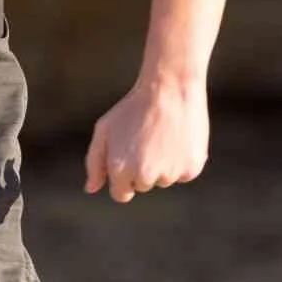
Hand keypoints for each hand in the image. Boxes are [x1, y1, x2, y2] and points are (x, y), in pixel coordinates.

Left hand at [84, 73, 208, 203]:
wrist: (170, 87)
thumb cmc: (133, 107)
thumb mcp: (104, 130)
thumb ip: (94, 162)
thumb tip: (91, 189)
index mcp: (120, 170)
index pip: (122, 194)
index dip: (124, 177)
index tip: (130, 158)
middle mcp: (144, 177)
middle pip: (143, 185)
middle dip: (143, 169)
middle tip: (148, 138)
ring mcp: (170, 174)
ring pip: (165, 179)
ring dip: (164, 164)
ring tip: (164, 135)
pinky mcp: (191, 169)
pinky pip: (184, 173)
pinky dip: (183, 160)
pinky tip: (179, 138)